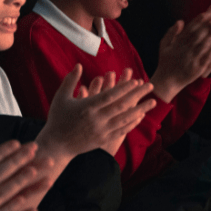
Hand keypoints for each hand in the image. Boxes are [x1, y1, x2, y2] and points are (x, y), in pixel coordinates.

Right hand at [38, 64, 156, 160]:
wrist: (56, 145)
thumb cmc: (57, 118)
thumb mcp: (61, 97)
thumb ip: (70, 80)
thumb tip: (79, 65)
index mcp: (86, 107)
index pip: (110, 96)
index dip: (124, 88)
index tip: (136, 81)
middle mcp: (96, 120)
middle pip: (121, 105)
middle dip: (138, 95)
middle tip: (151, 86)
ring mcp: (101, 131)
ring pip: (125, 119)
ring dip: (140, 109)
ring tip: (153, 101)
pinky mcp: (103, 140)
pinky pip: (121, 130)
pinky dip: (132, 123)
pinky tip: (141, 116)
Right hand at [150, 9, 210, 102]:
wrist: (166, 82)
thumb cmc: (166, 62)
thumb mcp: (164, 45)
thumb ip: (171, 32)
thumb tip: (181, 21)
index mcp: (178, 43)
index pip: (190, 29)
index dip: (198, 21)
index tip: (206, 13)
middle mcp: (185, 50)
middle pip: (198, 35)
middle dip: (207, 26)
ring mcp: (191, 59)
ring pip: (202, 45)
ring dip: (210, 36)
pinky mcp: (196, 69)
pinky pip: (205, 58)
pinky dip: (210, 50)